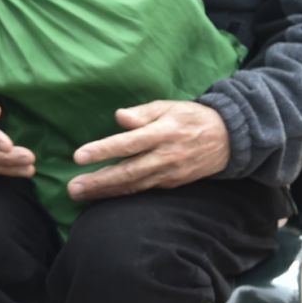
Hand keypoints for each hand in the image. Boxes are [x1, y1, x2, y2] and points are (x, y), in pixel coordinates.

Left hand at [68, 100, 229, 200]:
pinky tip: (103, 195)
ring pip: (134, 185)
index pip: (128, 143)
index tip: (78, 156)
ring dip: (106, 192)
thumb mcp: (168, 107)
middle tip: (72, 188)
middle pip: (128, 172)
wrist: (229, 139)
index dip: (103, 150)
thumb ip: (142, 113)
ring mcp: (170, 173)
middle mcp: (165, 156)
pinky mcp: (173, 183)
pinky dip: (123, 193)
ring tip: (80, 194)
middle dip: (98, 181)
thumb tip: (119, 116)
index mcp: (162, 133)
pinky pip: (144, 190)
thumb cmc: (190, 117)